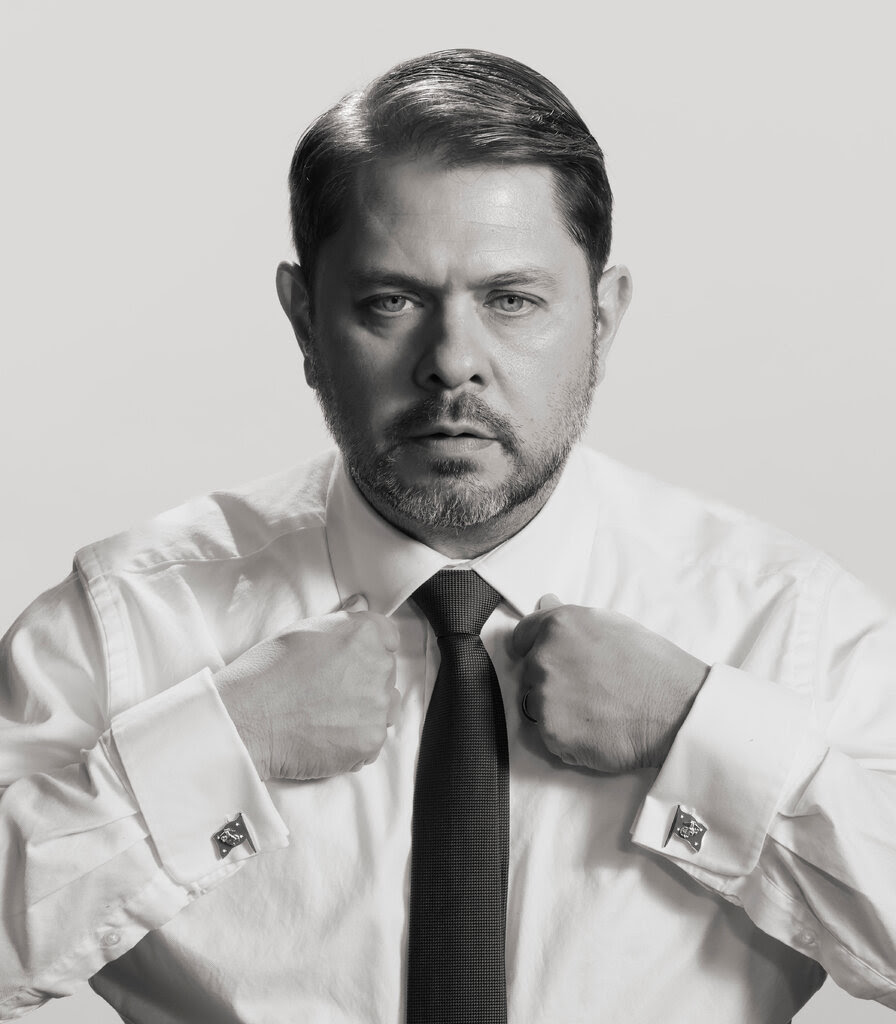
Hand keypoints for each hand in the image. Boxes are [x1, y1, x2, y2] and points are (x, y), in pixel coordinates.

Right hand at [215, 595, 400, 780]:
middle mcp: (379, 666)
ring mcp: (377, 706)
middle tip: (327, 692)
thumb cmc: (267, 670)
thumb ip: (342, 619)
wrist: (246, 719)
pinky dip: (355, 742)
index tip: (346, 663)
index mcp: (365, 633)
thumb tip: (362, 603)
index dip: (366, 651)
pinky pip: (374, 740)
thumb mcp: (303, 631)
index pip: (388, 639)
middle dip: (364, 681)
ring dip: (365, 712)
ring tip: (326, 716)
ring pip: (385, 707)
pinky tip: (326, 737)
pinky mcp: (370, 741)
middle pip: (386, 674)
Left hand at [512, 595, 708, 772]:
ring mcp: (544, 697)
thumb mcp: (614, 626)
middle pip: (530, 672)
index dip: (533, 647)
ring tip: (597, 711)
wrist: (677, 712)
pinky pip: (549, 735)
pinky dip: (567, 737)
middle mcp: (544, 658)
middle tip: (590, 690)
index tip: (551, 660)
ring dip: (558, 710)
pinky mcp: (551, 732)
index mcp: (558, 626)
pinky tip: (596, 731)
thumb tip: (545, 603)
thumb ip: (571, 618)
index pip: (522, 636)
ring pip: (538, 705)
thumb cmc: (654, 666)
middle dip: (553, 680)